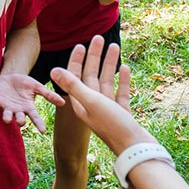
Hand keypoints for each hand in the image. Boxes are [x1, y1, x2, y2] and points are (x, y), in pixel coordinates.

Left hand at [0, 72, 64, 132]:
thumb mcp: (37, 87)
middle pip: (20, 119)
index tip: (43, 132)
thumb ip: (48, 95)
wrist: (11, 75)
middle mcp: (18, 110)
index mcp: (28, 107)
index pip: (35, 117)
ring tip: (7, 119)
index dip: (39, 124)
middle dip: (20, 121)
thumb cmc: (25, 83)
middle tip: (21, 122)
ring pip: (7, 115)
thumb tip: (63, 102)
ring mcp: (7, 107)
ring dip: (7, 118)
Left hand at [50, 37, 154, 153]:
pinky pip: (119, 92)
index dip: (76, 60)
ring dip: (109, 64)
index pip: (75, 76)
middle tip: (98, 37)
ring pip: (106, 81)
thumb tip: (53, 69)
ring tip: (114, 45)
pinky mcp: (121, 113)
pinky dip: (121, 80)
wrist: (135, 150)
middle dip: (94, 56)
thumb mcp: (90, 102)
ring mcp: (107, 109)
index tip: (80, 44)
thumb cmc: (112, 126)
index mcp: (80, 103)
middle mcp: (91, 105)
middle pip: (91, 76)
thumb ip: (73, 85)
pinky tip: (125, 67)